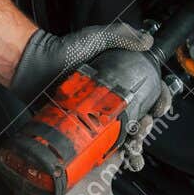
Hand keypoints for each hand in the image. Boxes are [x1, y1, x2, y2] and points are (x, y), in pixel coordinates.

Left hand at [10, 24, 172, 172]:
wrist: (33, 68)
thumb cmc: (61, 51)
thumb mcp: (94, 38)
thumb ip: (120, 36)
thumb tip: (147, 41)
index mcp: (119, 80)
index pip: (148, 92)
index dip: (159, 101)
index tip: (160, 108)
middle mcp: (111, 98)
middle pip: (140, 117)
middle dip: (147, 127)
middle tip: (144, 127)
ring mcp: (98, 115)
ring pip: (125, 134)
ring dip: (135, 145)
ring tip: (135, 149)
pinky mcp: (84, 129)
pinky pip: (102, 144)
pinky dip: (114, 154)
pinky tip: (121, 158)